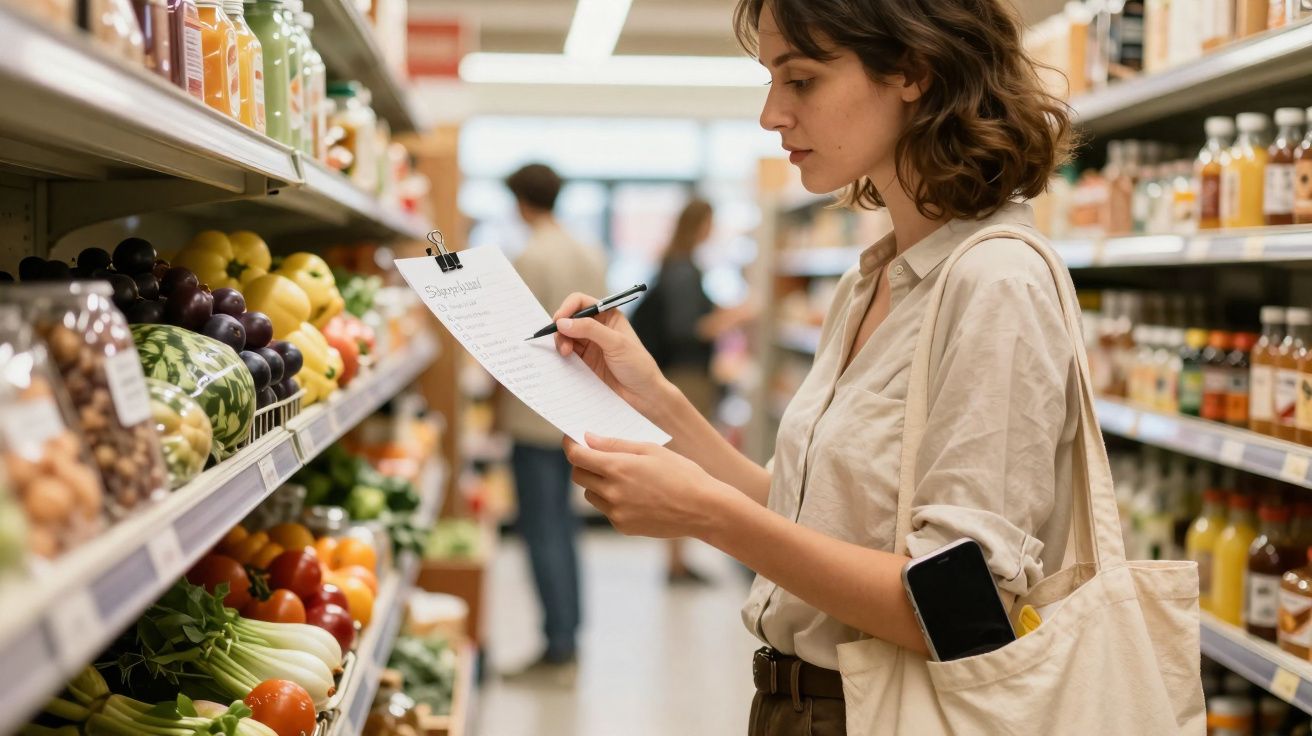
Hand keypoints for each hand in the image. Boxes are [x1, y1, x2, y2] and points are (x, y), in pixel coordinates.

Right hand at [552, 293, 667, 414]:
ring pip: (565, 336)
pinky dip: (560, 354)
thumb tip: (563, 322)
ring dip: (560, 342)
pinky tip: (563, 360)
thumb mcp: (616, 343)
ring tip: (565, 353)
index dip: (567, 308)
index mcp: (608, 316)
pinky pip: (566, 353)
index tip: (558, 321)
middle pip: (569, 319)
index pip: (581, 302)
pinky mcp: (584, 361)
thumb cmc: (638, 366)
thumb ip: (590, 329)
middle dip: (561, 327)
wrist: (643, 395)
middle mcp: (597, 327)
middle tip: (562, 342)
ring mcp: (590, 345)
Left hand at [564, 434, 732, 538]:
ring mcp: (616, 512)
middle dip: (583, 463)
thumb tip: (588, 439)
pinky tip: (635, 495)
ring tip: (622, 477)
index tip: (572, 439)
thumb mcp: (650, 450)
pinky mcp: (623, 526)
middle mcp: (612, 492)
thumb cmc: (681, 473)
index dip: (570, 445)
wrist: (703, 509)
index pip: (577, 456)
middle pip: (578, 476)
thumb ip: (615, 444)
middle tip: (597, 456)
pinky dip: (612, 501)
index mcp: (618, 468)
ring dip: (597, 484)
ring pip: (590, 495)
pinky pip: (606, 510)